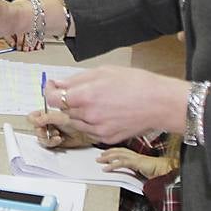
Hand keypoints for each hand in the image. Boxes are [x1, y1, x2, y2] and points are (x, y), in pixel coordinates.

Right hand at [25, 109, 92, 148]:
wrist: (85, 133)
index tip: (40, 123)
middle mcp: (46, 124)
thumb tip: (35, 120)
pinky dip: (52, 143)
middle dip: (43, 131)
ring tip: (57, 135)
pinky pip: (46, 145)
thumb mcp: (61, 118)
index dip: (34, 121)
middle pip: (35, 129)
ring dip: (48, 138)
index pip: (32, 117)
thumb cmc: (76, 122)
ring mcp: (48, 133)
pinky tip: (59, 139)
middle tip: (48, 130)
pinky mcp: (52, 142)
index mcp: (45, 115)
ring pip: (40, 138)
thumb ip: (46, 118)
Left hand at [44, 66, 190, 144]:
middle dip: (67, 100)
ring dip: (77, 112)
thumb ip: (76, 79)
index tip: (53, 86)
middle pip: (64, 110)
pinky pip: (89, 131)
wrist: (160, 103)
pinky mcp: (107, 138)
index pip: (53, 99)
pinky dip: (90, 122)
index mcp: (85, 97)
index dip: (50, 91)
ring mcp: (97, 130)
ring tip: (95, 101)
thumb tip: (59, 84)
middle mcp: (88, 116)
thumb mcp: (103, 72)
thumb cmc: (136, 83)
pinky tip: (103, 112)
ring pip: (75, 122)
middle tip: (79, 91)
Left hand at [96, 147, 169, 177]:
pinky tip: (106, 168)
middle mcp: (136, 155)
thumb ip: (136, 171)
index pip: (122, 151)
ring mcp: (136, 158)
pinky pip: (122, 163)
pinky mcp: (137, 162)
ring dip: (107, 157)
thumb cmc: (159, 172)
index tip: (105, 153)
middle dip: (108, 152)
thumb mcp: (143, 172)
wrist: (167, 170)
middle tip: (99, 155)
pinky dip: (113, 165)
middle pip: (119, 150)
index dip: (113, 151)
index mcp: (137, 157)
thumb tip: (128, 175)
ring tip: (100, 160)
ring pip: (118, 154)